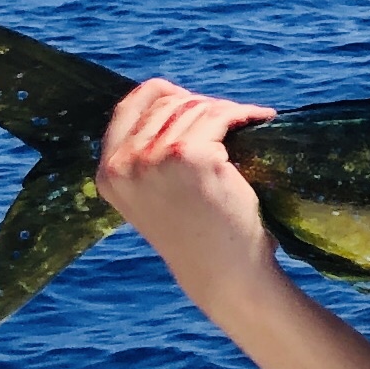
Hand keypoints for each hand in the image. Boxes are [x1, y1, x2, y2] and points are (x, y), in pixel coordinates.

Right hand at [95, 78, 281, 289]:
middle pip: (167, 103)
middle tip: (232, 119)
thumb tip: (172, 99)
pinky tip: (261, 120)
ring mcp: (154, 158)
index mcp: (108, 173)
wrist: (224, 273)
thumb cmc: (199, 234)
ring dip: (227, 111)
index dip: (164, 95)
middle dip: (203, 105)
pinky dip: (244, 114)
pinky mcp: (190, 156)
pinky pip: (220, 116)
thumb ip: (147, 156)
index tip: (194, 101)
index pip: (129, 107)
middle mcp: (123, 164)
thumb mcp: (154, 194)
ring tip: (249, 122)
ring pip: (196, 107)